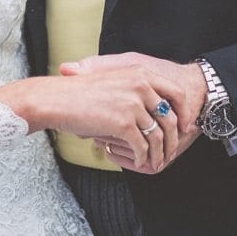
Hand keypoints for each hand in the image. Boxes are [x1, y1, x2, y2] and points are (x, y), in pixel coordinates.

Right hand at [58, 52, 206, 173]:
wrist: (54, 99)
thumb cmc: (76, 92)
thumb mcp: (109, 79)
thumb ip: (133, 88)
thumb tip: (151, 108)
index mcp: (139, 73)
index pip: (176, 93)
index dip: (183, 112)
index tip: (182, 127)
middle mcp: (140, 86)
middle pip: (170, 118)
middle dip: (173, 139)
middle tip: (169, 151)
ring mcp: (133, 105)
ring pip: (158, 136)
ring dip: (159, 153)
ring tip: (155, 162)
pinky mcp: (124, 123)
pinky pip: (142, 146)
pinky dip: (142, 157)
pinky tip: (137, 161)